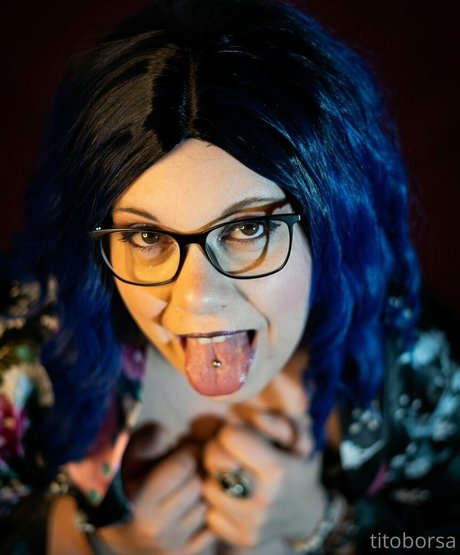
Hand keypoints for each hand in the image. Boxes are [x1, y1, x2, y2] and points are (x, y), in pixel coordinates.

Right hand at [98, 438, 215, 554]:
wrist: (115, 528)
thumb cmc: (124, 480)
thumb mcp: (128, 452)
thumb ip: (151, 438)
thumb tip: (180, 437)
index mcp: (138, 500)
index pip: (183, 464)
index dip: (188, 450)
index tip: (183, 448)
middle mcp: (155, 528)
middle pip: (198, 483)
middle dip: (197, 470)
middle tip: (188, 466)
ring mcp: (171, 545)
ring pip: (207, 505)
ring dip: (202, 491)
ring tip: (188, 485)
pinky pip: (213, 527)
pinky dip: (206, 513)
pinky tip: (191, 506)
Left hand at [202, 417, 325, 547]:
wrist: (306, 513)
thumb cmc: (297, 467)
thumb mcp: (298, 439)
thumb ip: (279, 422)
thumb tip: (257, 417)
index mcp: (278, 470)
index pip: (231, 437)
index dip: (231, 432)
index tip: (238, 436)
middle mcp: (264, 499)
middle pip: (214, 461)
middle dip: (217, 451)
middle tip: (227, 453)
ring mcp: (253, 523)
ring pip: (208, 488)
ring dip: (215, 477)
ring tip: (230, 475)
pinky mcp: (243, 538)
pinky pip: (210, 515)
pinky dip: (216, 504)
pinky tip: (230, 497)